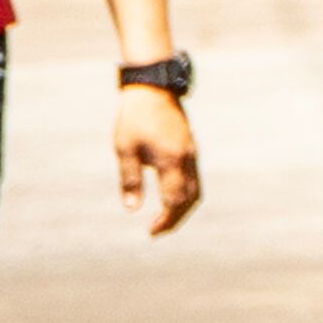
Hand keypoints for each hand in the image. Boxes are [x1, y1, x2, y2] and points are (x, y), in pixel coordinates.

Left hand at [114, 86, 201, 234]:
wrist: (153, 89)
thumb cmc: (135, 119)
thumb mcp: (125, 149)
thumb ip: (129, 180)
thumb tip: (131, 209)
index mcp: (171, 161)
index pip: (174, 200)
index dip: (165, 220)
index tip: (151, 232)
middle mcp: (186, 159)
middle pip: (190, 199)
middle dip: (176, 218)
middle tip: (157, 230)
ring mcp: (191, 154)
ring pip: (196, 189)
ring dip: (182, 207)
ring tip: (165, 218)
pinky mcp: (190, 149)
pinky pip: (195, 178)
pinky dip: (186, 194)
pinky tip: (171, 197)